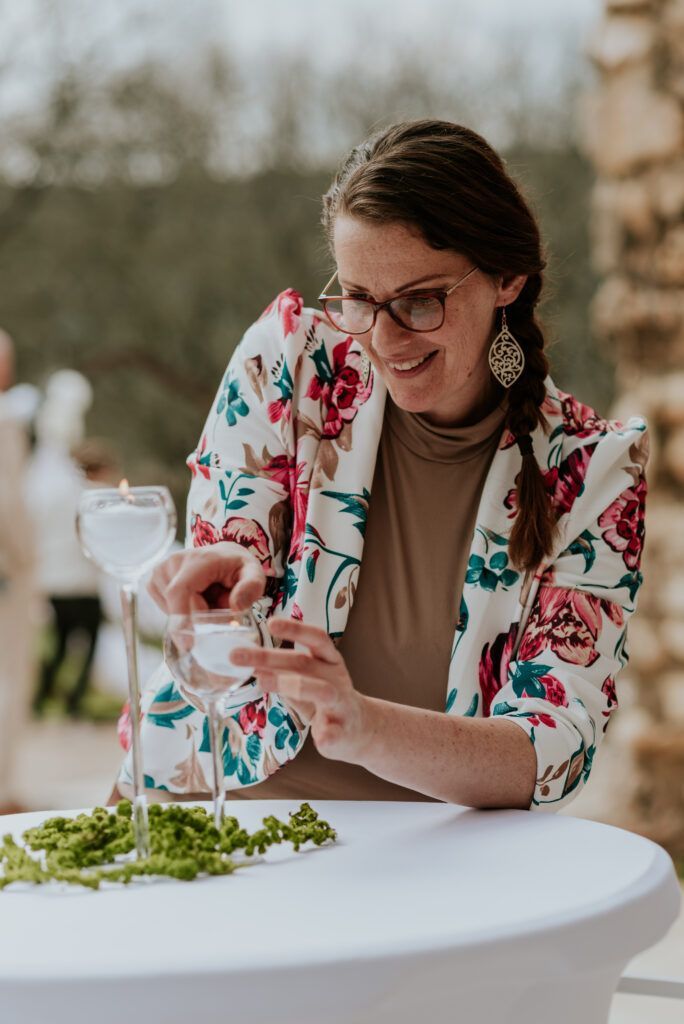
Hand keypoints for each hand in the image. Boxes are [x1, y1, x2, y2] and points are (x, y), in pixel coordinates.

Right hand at [148, 541, 265, 614]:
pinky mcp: (154, 582)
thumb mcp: (254, 573)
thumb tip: (236, 606)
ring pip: (171, 610)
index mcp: (199, 559)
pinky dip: (181, 612)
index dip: (180, 618)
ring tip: (209, 600)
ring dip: (191, 615)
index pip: (180, 591)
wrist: (222, 556)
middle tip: (219, 610)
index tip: (188, 645)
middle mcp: (174, 562)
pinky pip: (166, 610)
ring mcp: (161, 571)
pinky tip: (196, 600)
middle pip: (178, 606)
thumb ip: (251, 587)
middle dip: (197, 620)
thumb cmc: (238, 567)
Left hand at [230, 618, 370, 763]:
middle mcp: (336, 678)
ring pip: (322, 691)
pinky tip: (320, 737)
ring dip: (292, 685)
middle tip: (238, 656)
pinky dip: (328, 734)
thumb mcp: (307, 680)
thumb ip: (283, 674)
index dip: (295, 629)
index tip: (270, 622)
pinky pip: (335, 733)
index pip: (315, 638)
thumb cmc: (328, 700)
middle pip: (304, 663)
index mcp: (329, 661)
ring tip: (263, 682)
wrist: (362, 728)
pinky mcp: (343, 732)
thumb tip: (251, 664)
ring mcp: (341, 704)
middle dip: (270, 658)